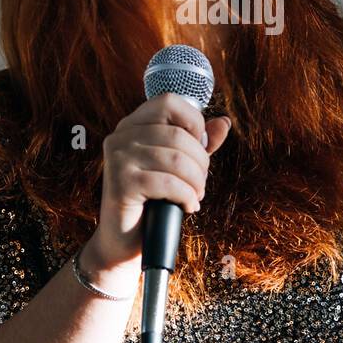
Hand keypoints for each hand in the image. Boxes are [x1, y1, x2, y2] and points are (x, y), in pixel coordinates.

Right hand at [91, 93, 231, 269]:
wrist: (124, 240)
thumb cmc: (153, 200)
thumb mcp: (179, 166)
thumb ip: (198, 143)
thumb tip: (224, 122)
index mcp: (132, 124)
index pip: (169, 102)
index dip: (194, 122)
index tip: (199, 148)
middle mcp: (121, 136)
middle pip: (179, 135)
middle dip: (201, 163)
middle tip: (200, 183)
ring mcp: (118, 158)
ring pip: (177, 160)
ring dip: (196, 183)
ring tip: (195, 195)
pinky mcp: (121, 183)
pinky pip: (169, 183)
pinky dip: (187, 197)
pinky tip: (188, 206)